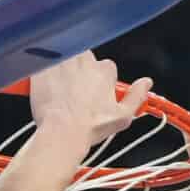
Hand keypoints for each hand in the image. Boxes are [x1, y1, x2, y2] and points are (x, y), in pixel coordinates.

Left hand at [27, 53, 150, 149]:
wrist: (62, 131)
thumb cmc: (90, 127)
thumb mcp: (123, 117)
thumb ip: (136, 96)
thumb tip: (147, 83)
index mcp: (104, 71)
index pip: (105, 67)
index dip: (100, 81)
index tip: (94, 93)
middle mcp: (84, 61)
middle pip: (84, 59)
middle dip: (80, 71)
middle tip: (76, 92)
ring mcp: (62, 62)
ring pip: (65, 59)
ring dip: (63, 70)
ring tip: (60, 90)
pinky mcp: (42, 67)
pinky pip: (44, 64)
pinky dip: (44, 74)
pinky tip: (47, 90)